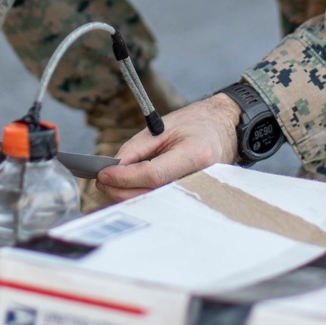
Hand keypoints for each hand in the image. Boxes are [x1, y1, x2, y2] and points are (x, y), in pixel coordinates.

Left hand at [96, 93, 238, 201]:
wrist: (225, 128)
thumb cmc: (196, 123)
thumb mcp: (163, 126)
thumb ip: (137, 148)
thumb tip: (112, 166)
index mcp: (195, 155)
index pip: (153, 175)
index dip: (124, 177)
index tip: (103, 173)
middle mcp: (200, 178)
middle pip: (152, 194)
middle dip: (120, 190)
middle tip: (101, 180)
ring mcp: (198, 191)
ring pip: (154, 201)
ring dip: (127, 195)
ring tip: (111, 182)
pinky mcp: (192, 197)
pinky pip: (161, 200)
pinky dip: (140, 196)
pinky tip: (127, 188)